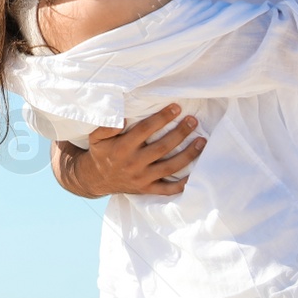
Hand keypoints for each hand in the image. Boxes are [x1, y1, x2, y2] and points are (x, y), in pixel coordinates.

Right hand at [53, 105, 203, 197]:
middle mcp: (134, 164)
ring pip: (170, 167)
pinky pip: (168, 189)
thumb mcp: (96, 137)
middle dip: (180, 133)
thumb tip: (123, 119)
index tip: (177, 107)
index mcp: (122, 148)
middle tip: (193, 121)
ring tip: (202, 141)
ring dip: (188, 154)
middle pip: (162, 147)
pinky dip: (184, 184)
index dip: (162, 118)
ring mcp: (142, 178)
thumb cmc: (101, 152)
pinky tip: (197, 171)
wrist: (96, 179)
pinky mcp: (148, 189)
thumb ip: (106, 126)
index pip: (145, 130)